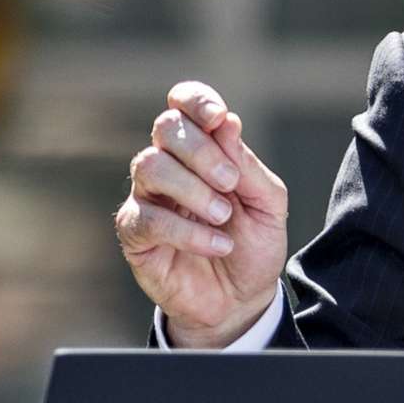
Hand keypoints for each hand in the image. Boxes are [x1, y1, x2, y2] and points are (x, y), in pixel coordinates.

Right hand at [116, 82, 288, 348]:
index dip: (196, 102)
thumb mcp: (268, 205)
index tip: (218, 118)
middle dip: (201, 150)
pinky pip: (149, 218)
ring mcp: (147, 198)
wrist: (241, 301)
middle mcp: (168, 166)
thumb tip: (228, 123)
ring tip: (223, 216)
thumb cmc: (253, 245)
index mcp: (200, 149)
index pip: (182, 105)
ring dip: (193, 189)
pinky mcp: (135, 234)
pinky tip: (217, 245)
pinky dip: (188, 231)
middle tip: (230, 183)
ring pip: (149, 166)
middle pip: (165, 128)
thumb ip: (247, 166)